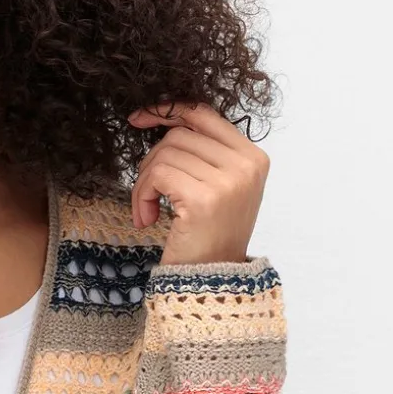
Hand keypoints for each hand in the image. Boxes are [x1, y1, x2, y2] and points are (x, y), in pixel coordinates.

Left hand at [126, 100, 269, 265]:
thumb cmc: (208, 237)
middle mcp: (246, 165)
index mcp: (254, 157)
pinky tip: (147, 218)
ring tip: (148, 210)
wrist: (212, 283)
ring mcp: (228, 181)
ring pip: (164, 154)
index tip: (139, 118)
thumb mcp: (217, 187)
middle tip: (148, 194)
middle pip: (179, 134)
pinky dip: (142, 195)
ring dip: (145, 183)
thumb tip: (164, 117)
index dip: (167, 110)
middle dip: (152, 161)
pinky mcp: (204, 199)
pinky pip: (157, 175)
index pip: (203, 113)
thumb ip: (203, 153)